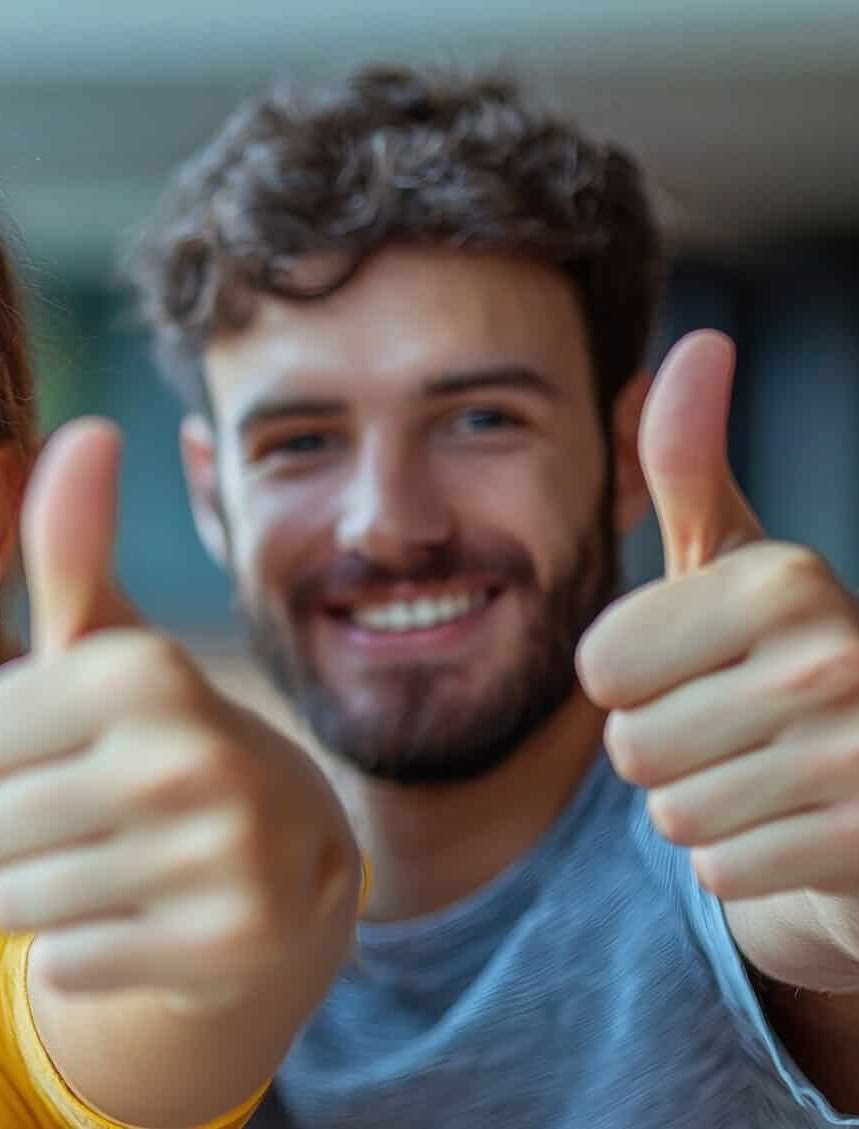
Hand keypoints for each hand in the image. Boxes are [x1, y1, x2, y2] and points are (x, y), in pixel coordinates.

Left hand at [0, 418, 356, 1010]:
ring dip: (37, 895)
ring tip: (103, 865)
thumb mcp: (112, 650)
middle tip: (75, 818)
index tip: (47, 752)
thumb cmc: (154, 744)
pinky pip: (62, 964)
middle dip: (5, 832)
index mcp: (142, 673)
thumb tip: (83, 430)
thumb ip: (73, 551)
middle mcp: (189, 758)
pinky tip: (140, 921)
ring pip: (11, 901)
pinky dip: (84, 952)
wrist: (281, 874)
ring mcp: (216, 862)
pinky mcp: (225, 952)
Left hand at [579, 330, 858, 901]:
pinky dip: (741, 865)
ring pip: (672, 813)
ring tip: (765, 779)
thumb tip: (693, 345)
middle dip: (663, 752)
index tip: (698, 668)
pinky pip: (719, 871)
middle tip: (735, 733)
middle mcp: (836, 657)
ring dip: (702, 809)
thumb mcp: (729, 560)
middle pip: (628, 745)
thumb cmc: (773, 665)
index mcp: (784, 581)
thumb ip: (689, 465)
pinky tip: (794, 831)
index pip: (597, 665)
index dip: (627, 682)